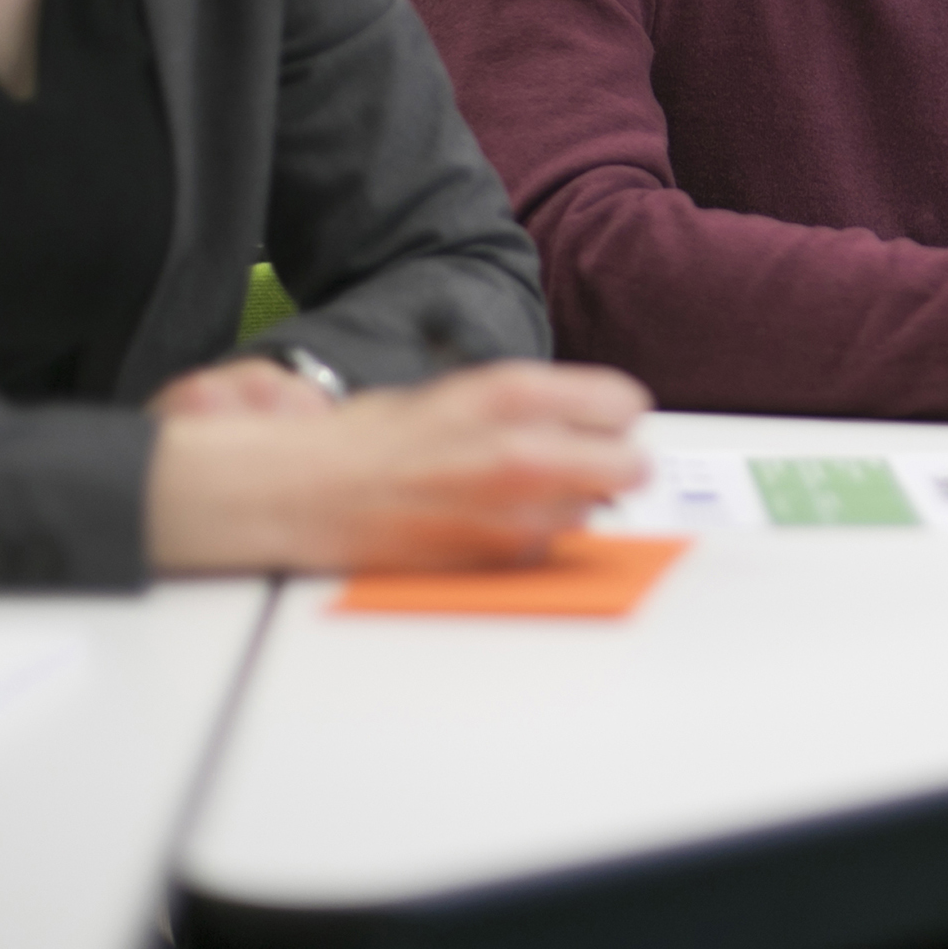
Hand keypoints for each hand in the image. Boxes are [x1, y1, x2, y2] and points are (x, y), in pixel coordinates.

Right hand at [147, 361, 650, 573]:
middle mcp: (530, 453)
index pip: (626, 404)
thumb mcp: (467, 389)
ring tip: (524, 489)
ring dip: (576, 500)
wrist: (313, 492)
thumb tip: (585, 416)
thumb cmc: (375, 438)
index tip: (602, 421)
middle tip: (590, 460)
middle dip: (616, 462)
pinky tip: (496, 518)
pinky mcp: (503, 559)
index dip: (613, 415)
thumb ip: (535, 403)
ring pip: (596, 510)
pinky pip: (553, 545)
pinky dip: (539, 535)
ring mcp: (520, 513)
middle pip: (634, 466)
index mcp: (519, 394)